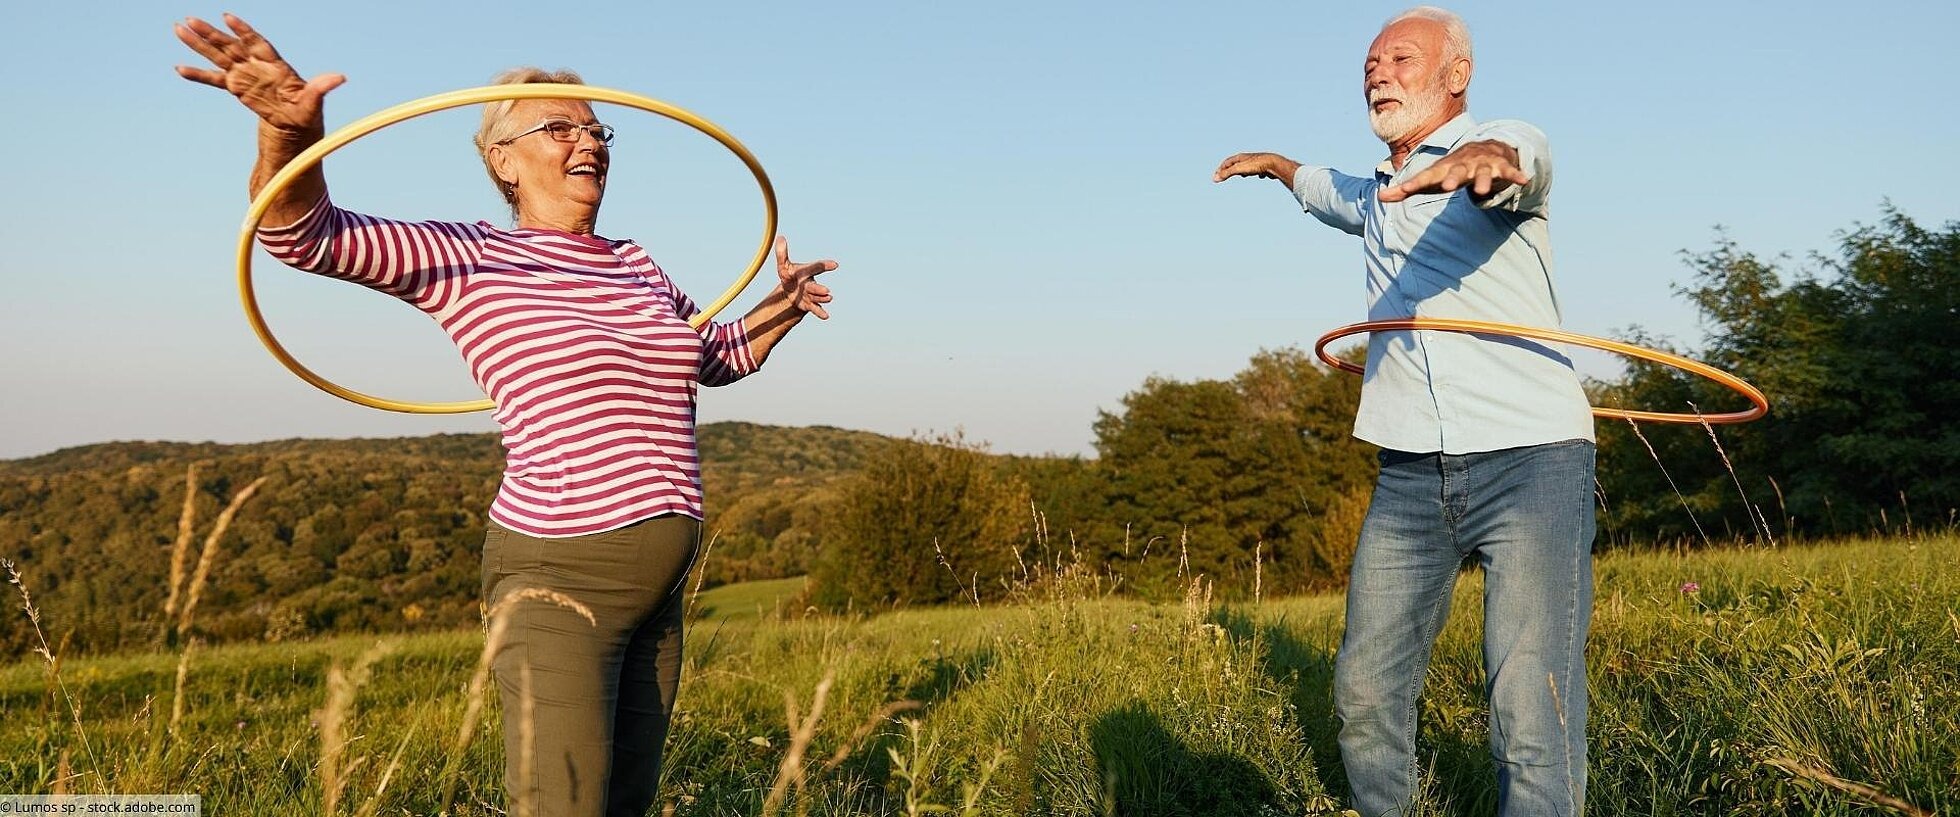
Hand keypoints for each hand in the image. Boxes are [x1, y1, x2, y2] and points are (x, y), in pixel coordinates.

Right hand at [174, 14, 343, 131]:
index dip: (244, 31)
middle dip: (212, 34)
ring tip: (178, 29)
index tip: (228, 18)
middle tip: (191, 19)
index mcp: (278, 68)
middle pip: (233, 46)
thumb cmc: (307, 121)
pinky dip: (199, 75)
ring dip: (200, 45)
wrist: (295, 138)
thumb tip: (340, 78)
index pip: (259, 44)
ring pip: (220, 57)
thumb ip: (320, 90)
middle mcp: (260, 68)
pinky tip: (180, 68)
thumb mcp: (313, 107)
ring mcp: (248, 78)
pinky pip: (216, 81)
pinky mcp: (239, 91)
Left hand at [774, 236, 837, 319]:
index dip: (825, 266)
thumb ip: (782, 254)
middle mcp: (811, 284)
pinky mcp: (809, 304)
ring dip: (822, 298)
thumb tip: (781, 238)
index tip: (835, 265)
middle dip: (820, 289)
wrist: (789, 294)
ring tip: (829, 298)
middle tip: (826, 290)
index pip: (816, 268)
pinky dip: (820, 312)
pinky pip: (815, 308)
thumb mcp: (783, 266)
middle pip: (815, 286)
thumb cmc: (788, 277)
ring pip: (816, 297)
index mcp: (806, 272)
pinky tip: (826, 316)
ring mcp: (811, 295)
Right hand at [1213, 152, 1301, 184]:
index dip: (1221, 169)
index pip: (1227, 162)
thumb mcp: (1239, 169)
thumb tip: (1214, 178)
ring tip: (1243, 175)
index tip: (1217, 176)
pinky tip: (1261, 176)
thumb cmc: (1256, 165)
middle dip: (1231, 169)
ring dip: (1244, 170)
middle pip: (1237, 163)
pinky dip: (1257, 173)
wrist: (1273, 164)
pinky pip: (1260, 169)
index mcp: (1241, 157)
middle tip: (1226, 175)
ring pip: (1248, 166)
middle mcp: (1248, 158)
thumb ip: (1227, 173)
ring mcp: (1257, 162)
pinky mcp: (1265, 167)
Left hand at [1377, 140, 1527, 201]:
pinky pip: (1510, 172)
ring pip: (1483, 174)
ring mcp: (1482, 166)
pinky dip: (1516, 175)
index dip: (1415, 183)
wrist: (1483, 148)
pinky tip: (1524, 180)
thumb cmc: (1450, 170)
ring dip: (1484, 181)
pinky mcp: (1501, 168)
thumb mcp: (1430, 180)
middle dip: (1452, 179)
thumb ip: (1406, 189)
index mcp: (1443, 170)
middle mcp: (1462, 166)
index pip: (1426, 177)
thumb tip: (1379, 197)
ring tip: (1483, 192)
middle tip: (1447, 187)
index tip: (1403, 189)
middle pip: (1456, 173)